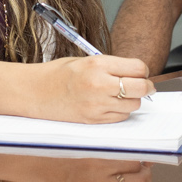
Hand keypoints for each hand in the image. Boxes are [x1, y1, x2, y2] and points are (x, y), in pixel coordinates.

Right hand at [37, 55, 155, 123]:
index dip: (142, 71)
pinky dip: (120, 111)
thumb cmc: (58, 75)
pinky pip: (120, 117)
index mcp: (97, 65)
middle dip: (146, 86)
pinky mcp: (94, 120)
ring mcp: (97, 105)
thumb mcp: (86, 61)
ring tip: (120, 95)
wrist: (35, 92)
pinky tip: (109, 105)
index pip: (138, 68)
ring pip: (133, 105)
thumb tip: (138, 74)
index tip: (140, 72)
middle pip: (141, 88)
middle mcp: (99, 85)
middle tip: (144, 85)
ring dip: (132, 100)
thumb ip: (112, 67)